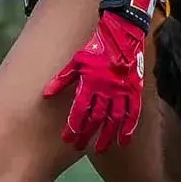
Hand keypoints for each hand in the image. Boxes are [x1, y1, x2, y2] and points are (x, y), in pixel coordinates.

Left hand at [42, 10, 145, 152]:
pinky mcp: (135, 89)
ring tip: (101, 149)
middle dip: (87, 135)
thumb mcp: (76, 61)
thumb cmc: (97, 46)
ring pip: (114, 119)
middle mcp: (107, 90)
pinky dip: (129, 127)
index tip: (68, 140)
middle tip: (79, 148)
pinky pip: (133, 112)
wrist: (123, 32)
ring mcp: (122, 91)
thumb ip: (62, 79)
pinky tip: (125, 139)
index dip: (74, 127)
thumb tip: (46, 95)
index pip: (80, 111)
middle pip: (96, 118)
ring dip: (107, 135)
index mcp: (90, 83)